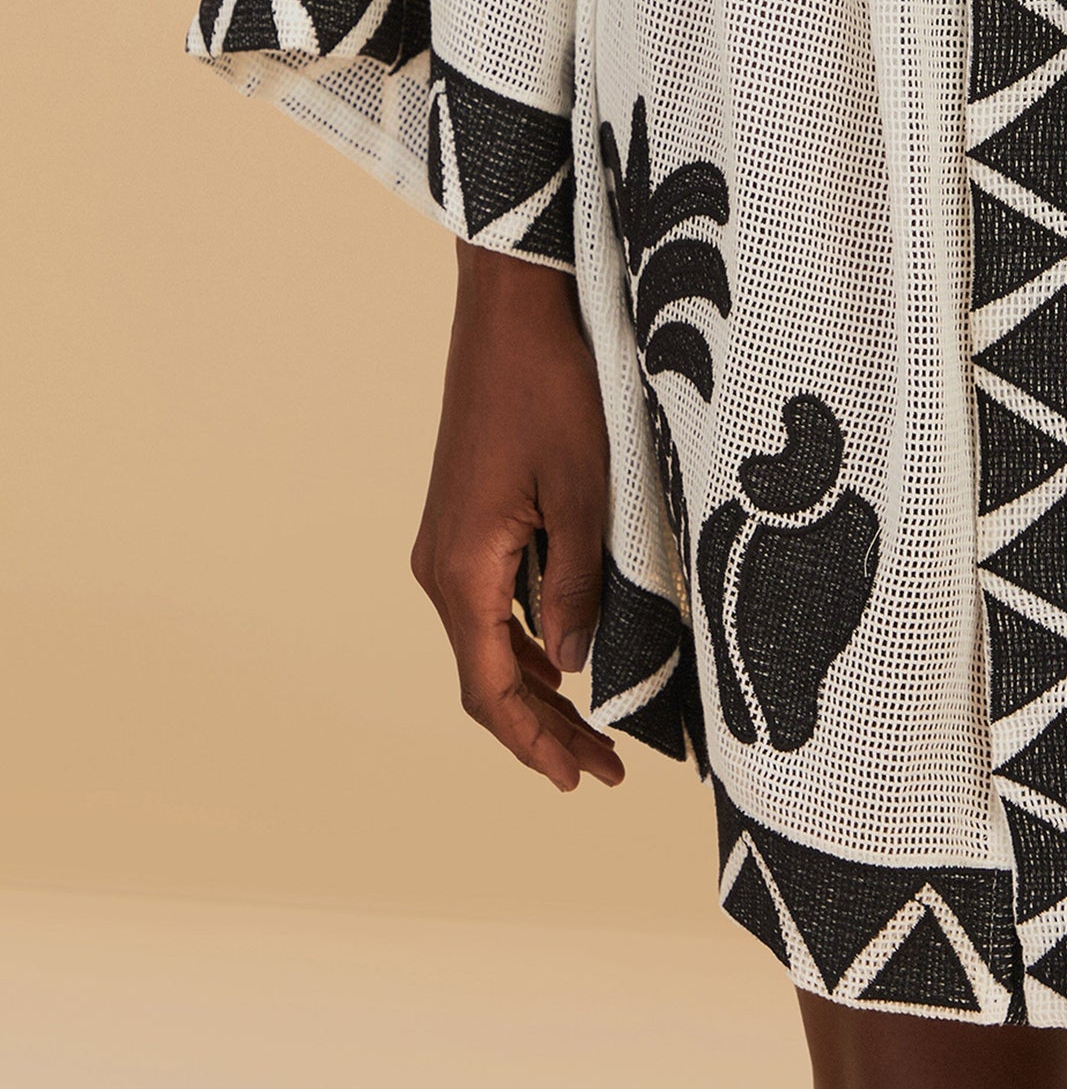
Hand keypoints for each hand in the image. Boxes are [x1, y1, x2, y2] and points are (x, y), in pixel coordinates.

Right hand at [410, 240, 623, 792]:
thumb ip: (579, 588)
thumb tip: (578, 667)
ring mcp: (445, 539)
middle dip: (542, 728)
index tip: (586, 780)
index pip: (491, 690)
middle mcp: (438, 563)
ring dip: (537, 687)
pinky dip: (526, 640)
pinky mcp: (463, 515)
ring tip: (592, 729)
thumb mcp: (587, 493)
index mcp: (462, 568)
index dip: (537, 744)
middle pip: (485, 676)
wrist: (511, 307)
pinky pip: (488, 600)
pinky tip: (565, 654)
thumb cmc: (554, 388)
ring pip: (486, 640)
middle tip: (606, 768)